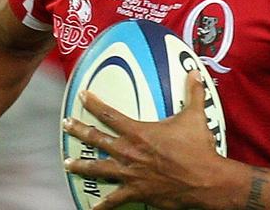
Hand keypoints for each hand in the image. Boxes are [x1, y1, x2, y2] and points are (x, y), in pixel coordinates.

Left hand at [63, 71, 223, 209]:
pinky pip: (115, 200)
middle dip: (79, 130)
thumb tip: (195, 73)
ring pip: (99, 169)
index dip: (94, 104)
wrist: (203, 180)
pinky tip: (92, 209)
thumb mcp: (195, 117)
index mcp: (140, 133)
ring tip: (68, 163)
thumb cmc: (197, 149)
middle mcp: (130, 152)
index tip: (82, 96)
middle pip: (98, 139)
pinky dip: (102, 206)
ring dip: (82, 165)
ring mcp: (131, 174)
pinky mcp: (137, 192)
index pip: (111, 115)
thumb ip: (193, 94)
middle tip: (66, 125)